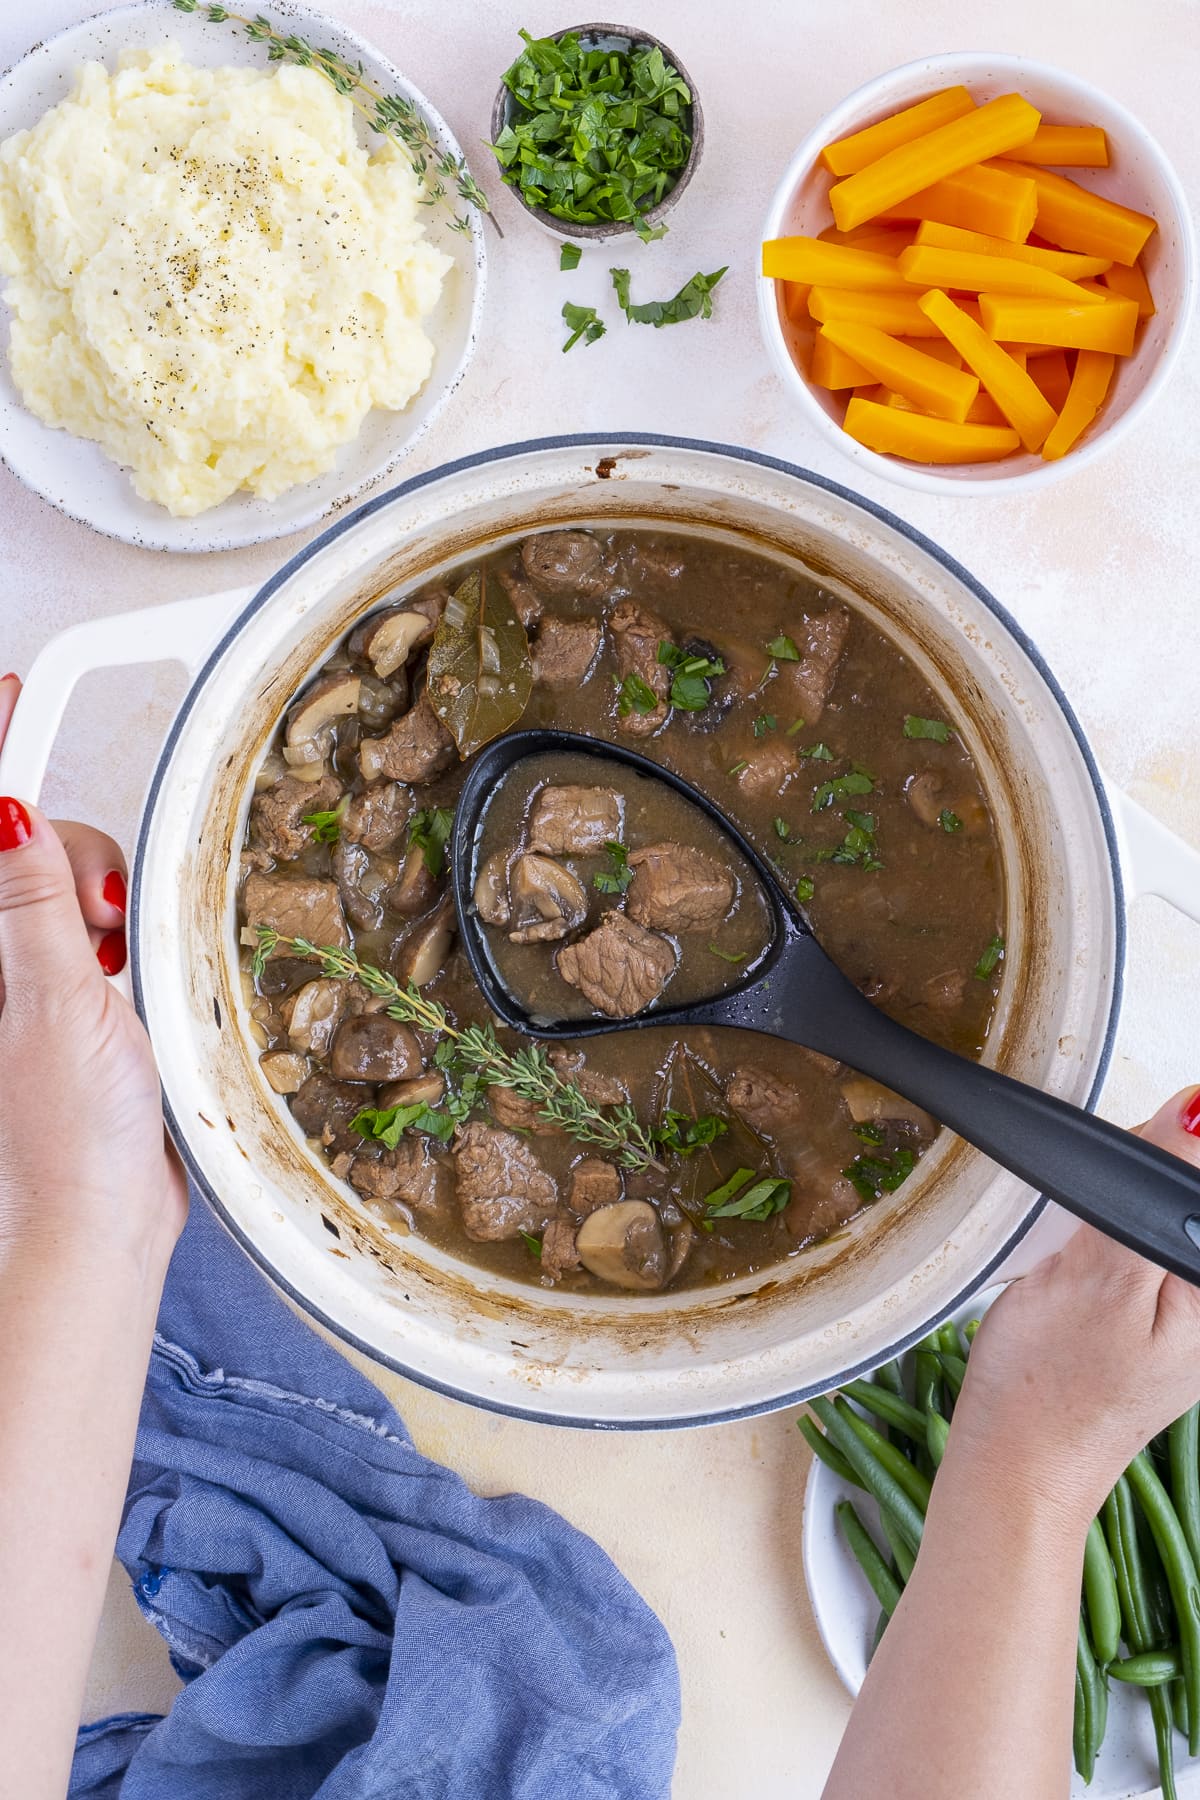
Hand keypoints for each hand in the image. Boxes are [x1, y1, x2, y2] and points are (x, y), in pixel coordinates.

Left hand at [0, 675, 185, 1268]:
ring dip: (104, 904)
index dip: (4, 751)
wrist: (99, 1222)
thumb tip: (8, 816)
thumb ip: (32, 905)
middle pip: (31, 851)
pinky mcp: (69, 1006)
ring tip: (124, 961)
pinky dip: (123, 938)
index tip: (18, 690)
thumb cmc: (63, 1137)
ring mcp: (28, 982)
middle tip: (102, 920)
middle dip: (74, 858)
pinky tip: (133, 972)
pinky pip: (93, 935)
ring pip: (70, 889)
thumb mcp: (51, 1003)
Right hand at [951, 1087, 1199, 1525]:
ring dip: (1108, 1211)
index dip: (1155, 1152)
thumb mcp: (1103, 1280)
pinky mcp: (1158, 1309)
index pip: (1198, 1171)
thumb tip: (1197, 1112)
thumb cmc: (1051, 1391)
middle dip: (1130, 1183)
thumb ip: (1150, 1195)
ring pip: (1154, 1207)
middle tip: (1082, 1249)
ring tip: (1076, 1265)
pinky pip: (1135, 1240)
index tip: (1100, 1204)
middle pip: (1181, 1187)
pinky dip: (1098, 1238)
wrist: (1014, 1461)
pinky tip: (1076, 1275)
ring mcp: (1188, 1305)